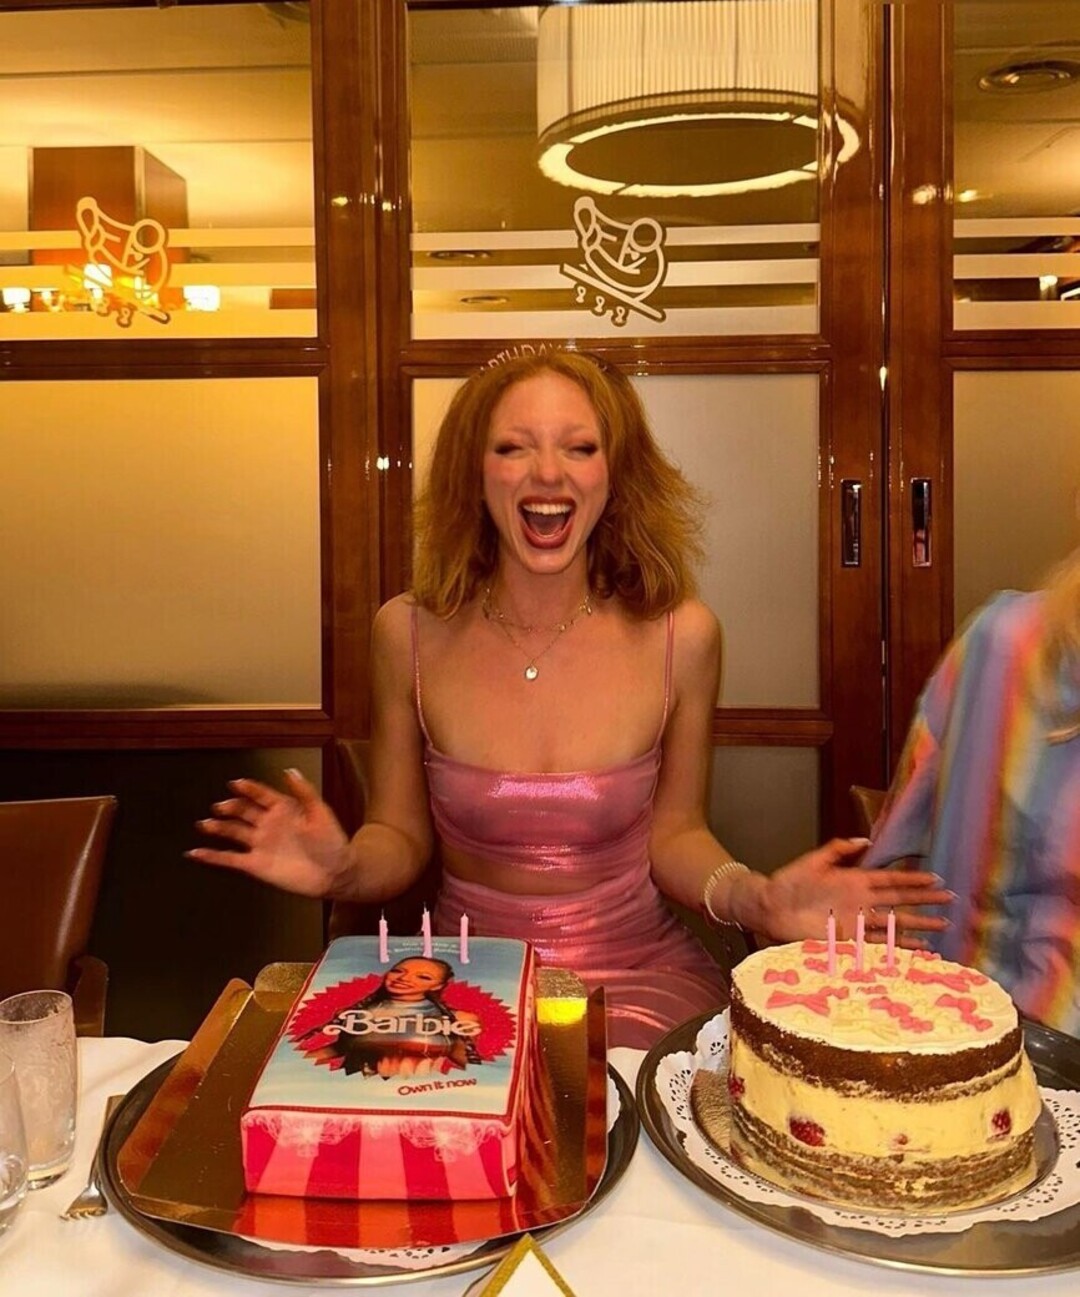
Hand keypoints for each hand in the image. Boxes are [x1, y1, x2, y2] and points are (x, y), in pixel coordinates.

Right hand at [187, 769, 350, 898]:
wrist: (335, 873)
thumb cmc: (332, 841)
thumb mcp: (320, 812)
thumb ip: (303, 792)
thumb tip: (289, 770)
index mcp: (283, 808)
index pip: (261, 794)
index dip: (249, 789)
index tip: (235, 784)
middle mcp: (267, 824)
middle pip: (243, 811)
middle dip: (230, 808)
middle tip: (219, 806)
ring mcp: (260, 844)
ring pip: (233, 832)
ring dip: (217, 827)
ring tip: (204, 823)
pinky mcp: (255, 864)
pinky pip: (229, 859)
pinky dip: (211, 856)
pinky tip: (195, 853)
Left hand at [747, 838, 953, 947]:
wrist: (771, 908)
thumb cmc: (789, 882)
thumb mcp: (814, 861)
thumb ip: (838, 850)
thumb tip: (864, 839)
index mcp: (855, 880)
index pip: (891, 879)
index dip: (913, 879)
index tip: (936, 878)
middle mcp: (861, 901)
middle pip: (900, 901)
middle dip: (925, 901)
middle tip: (950, 901)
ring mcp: (857, 921)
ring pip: (895, 923)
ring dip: (918, 925)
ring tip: (942, 926)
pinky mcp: (849, 938)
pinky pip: (878, 942)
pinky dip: (898, 945)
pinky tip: (916, 948)